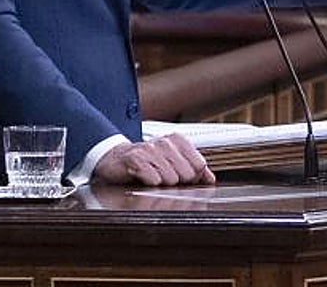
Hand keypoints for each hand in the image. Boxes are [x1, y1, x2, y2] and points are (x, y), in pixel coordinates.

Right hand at [92, 134, 215, 186]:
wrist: (115, 159)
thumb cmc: (147, 162)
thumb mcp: (172, 162)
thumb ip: (194, 169)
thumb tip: (210, 179)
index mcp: (178, 140)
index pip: (199, 165)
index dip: (192, 178)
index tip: (180, 176)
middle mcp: (166, 142)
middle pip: (187, 174)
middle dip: (177, 182)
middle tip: (163, 177)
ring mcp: (150, 149)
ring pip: (171, 179)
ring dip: (161, 184)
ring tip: (152, 176)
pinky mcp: (136, 159)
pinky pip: (153, 180)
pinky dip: (149, 184)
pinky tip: (142, 177)